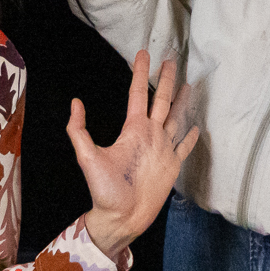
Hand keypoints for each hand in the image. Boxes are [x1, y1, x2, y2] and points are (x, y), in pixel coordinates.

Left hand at [73, 51, 199, 260]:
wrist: (121, 216)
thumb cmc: (104, 190)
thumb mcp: (88, 157)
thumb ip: (79, 130)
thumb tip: (75, 102)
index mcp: (133, 129)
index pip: (138, 94)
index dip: (141, 74)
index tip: (143, 54)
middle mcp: (150, 134)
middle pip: (161, 100)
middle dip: (166, 80)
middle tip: (171, 59)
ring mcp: (163, 148)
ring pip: (176, 118)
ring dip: (181, 102)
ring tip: (188, 85)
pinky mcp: (172, 164)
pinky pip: (184, 146)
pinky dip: (190, 136)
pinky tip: (195, 126)